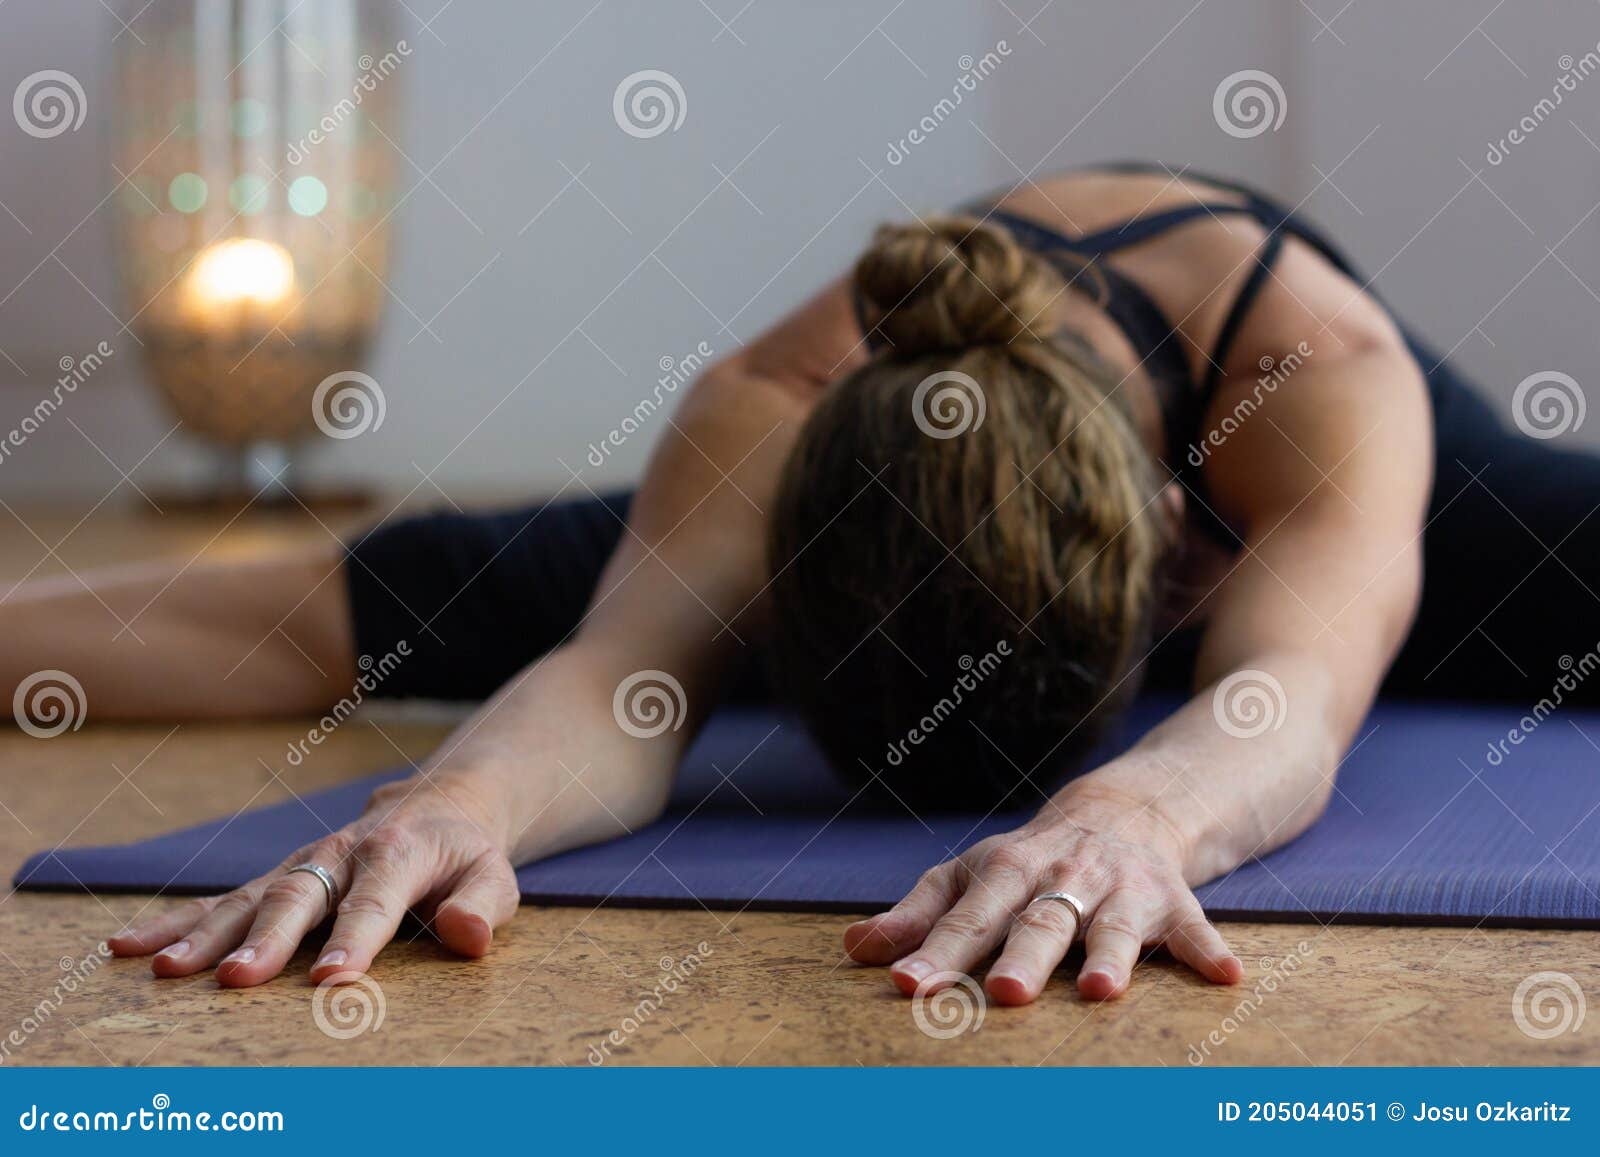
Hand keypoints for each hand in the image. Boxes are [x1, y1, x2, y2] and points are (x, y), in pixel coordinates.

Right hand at [108, 774, 519, 986]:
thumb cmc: (465, 854)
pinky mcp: (276, 878)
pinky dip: (175, 921)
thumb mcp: (493, 874)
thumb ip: (482, 905)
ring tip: (165, 970)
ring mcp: (302, 865)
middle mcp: (340, 854)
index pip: (376, 901)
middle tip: (234, 981)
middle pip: (299, 897)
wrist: (437, 805)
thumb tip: (468, 936)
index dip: (356, 939)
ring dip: (204, 934)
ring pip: (248, 898)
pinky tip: (128, 946)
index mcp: (398, 853)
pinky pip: (221, 900)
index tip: (333, 979)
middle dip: (265, 940)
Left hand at [842, 795, 1242, 1004]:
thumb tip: (853, 950)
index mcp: (1005, 872)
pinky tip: (1228, 977)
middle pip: (1039, 921)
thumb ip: (916, 915)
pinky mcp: (1173, 901)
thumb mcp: (969, 877)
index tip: (908, 986)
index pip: (966, 918)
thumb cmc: (1026, 864)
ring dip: (1111, 955)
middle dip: (1024, 957)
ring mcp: (1120, 889)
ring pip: (1114, 925)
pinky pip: (1196, 930)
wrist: (1120, 812)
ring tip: (1100, 990)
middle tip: (1006, 994)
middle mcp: (1062, 878)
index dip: (937, 952)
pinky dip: (1211, 952)